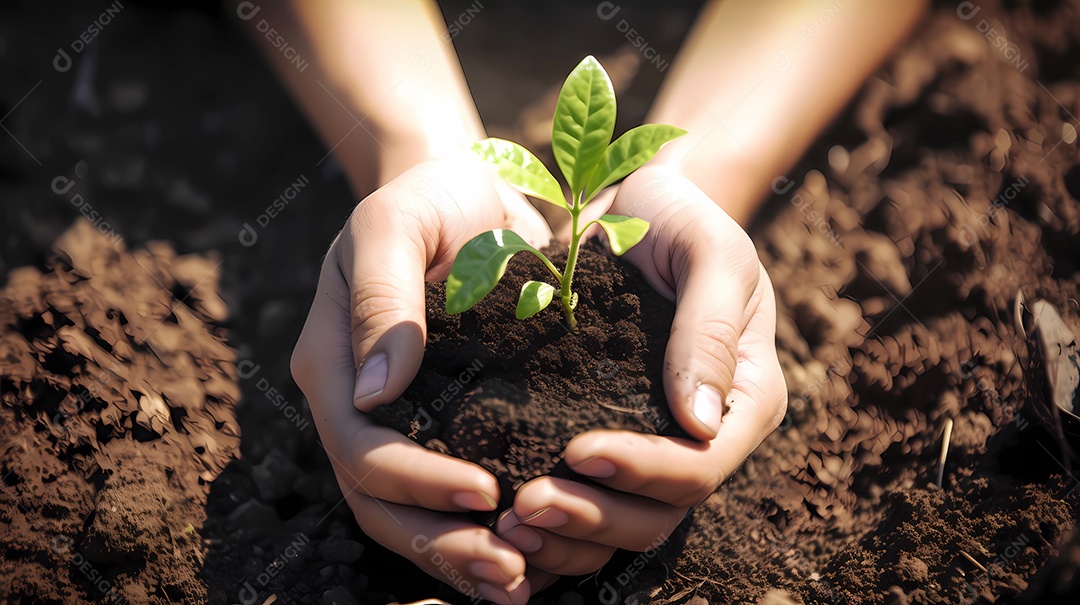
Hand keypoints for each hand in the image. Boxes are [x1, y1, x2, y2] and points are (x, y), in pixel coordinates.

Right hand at [290, 155, 551, 603]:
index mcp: (334, 363)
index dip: (415, 479)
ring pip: (410, 515)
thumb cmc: (430, 197)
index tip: (484, 491)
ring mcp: (398, 420)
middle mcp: (357, 404)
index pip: (361, 446)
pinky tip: (531, 558)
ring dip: (459, 555)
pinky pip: (446, 496)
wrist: (467, 190)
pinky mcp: (444, 424)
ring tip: (521, 583)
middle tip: (510, 571)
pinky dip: (480, 533)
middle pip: (379, 502)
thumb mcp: (397, 222)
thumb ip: (384, 297)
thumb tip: (377, 392)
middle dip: (440, 543)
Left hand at [498, 165, 787, 584]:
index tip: (580, 452)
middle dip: (595, 516)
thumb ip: (709, 328)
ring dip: (568, 533)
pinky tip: (506, 516)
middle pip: (661, 511)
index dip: (645, 473)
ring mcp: (657, 442)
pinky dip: (554, 520)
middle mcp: (705, 434)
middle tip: (526, 505)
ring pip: (624, 521)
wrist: (634, 203)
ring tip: (509, 523)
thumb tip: (701, 421)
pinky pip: (592, 500)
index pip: (702, 464)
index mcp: (745, 398)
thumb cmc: (679, 217)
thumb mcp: (708, 250)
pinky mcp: (612, 438)